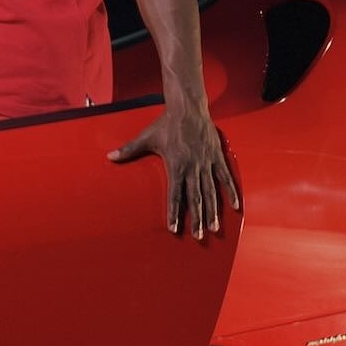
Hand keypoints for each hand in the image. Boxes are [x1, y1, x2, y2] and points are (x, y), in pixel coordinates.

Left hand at [109, 106, 239, 238]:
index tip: (174, 229)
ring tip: (215, 228)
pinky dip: (231, 192)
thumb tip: (109, 156)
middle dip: (197, 219)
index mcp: (176, 165)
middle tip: (199, 237)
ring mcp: (206, 163)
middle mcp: (192, 167)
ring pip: (211, 191)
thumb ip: (129, 149)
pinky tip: (236, 207)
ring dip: (213, 211)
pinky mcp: (217, 157)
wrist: (188, 107)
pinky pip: (226, 177)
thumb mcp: (146, 137)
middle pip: (195, 198)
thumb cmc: (166, 124)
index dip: (174, 213)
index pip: (174, 195)